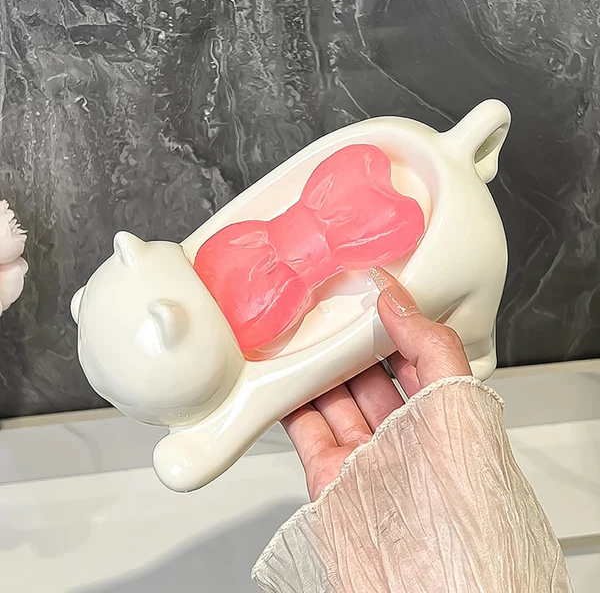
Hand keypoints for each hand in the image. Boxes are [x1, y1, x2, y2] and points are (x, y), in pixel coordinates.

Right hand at [282, 267, 471, 500]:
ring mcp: (367, 455)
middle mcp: (407, 436)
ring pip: (335, 397)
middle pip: (369, 373)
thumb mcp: (459, 407)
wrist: (437, 588)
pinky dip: (289, 401)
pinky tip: (280, 378)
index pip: (415, 354)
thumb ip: (431, 347)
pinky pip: (305, 427)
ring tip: (298, 333)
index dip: (394, 320)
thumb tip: (398, 300)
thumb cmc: (467, 511)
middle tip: (328, 307)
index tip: (370, 291)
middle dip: (348, 340)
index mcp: (444, 416)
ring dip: (315, 366)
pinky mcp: (331, 476)